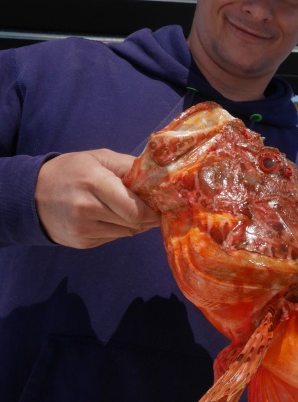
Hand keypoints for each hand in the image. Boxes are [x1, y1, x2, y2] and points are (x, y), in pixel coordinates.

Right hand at [35, 149, 160, 248]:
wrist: (30, 194)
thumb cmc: (72, 171)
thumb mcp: (100, 158)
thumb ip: (130, 167)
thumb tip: (160, 176)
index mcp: (95, 184)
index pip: (135, 209)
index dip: (153, 211)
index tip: (163, 206)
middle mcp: (87, 209)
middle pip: (133, 223)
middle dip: (148, 217)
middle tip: (155, 209)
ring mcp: (82, 229)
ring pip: (126, 233)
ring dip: (135, 224)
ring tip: (132, 210)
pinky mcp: (81, 242)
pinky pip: (113, 238)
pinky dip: (119, 229)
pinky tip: (112, 217)